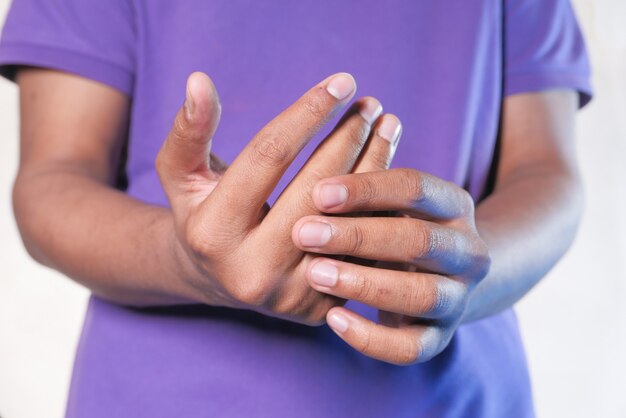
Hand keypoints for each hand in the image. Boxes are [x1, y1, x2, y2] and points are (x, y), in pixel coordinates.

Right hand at [156, 72, 401, 324]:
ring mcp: (290, 296)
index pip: (269, 158)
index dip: (308, 113)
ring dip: (375, 167)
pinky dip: (379, 207)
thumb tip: (199, 80)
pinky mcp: (320, 309)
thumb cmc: (201, 215)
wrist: (220, 279)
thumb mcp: (181, 175)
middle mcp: (252, 272)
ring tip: (387, 127)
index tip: (343, 81)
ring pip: (348, 220)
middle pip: (317, 189)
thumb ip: (188, 131)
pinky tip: (389, 172)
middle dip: (349, 138)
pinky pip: (362, 250)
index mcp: (214, 234)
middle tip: (371, 104)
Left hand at [292, 169, 490, 361]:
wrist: (439, 277)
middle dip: (358, 237)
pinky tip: (333, 318)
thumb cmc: (396, 228)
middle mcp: (468, 252)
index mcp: (455, 206)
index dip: (367, 189)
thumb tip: (318, 177)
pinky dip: (371, 337)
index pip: (416, 188)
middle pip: (420, 241)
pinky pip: (411, 347)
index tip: (318, 193)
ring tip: (315, 274)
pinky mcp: (440, 338)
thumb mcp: (388, 204)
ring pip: (421, 294)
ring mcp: (458, 298)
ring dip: (364, 283)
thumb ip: (363, 192)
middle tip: (306, 234)